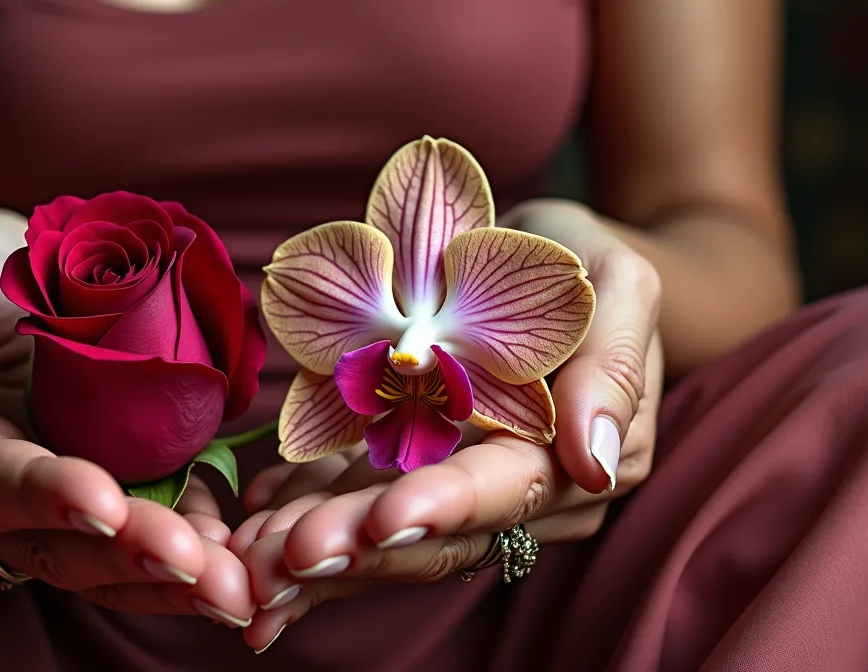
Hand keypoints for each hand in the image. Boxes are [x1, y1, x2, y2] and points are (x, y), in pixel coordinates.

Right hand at [0, 207, 253, 623]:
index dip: (48, 495)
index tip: (105, 502)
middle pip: (54, 542)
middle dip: (128, 556)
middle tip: (199, 566)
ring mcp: (54, 500)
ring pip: (106, 556)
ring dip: (170, 576)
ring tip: (234, 585)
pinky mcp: (111, 484)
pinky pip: (151, 524)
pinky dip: (195, 540)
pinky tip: (241, 552)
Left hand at [230, 200, 663, 651]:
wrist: (538, 266)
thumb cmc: (578, 266)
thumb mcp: (617, 283)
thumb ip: (613, 365)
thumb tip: (595, 460)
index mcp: (579, 464)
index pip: (506, 494)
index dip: (443, 508)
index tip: (381, 518)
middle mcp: (517, 499)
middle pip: (433, 536)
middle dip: (358, 547)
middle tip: (284, 556)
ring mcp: (451, 492)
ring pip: (380, 535)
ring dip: (316, 548)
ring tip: (250, 556)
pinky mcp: (400, 474)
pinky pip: (347, 502)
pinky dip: (300, 511)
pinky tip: (251, 516)